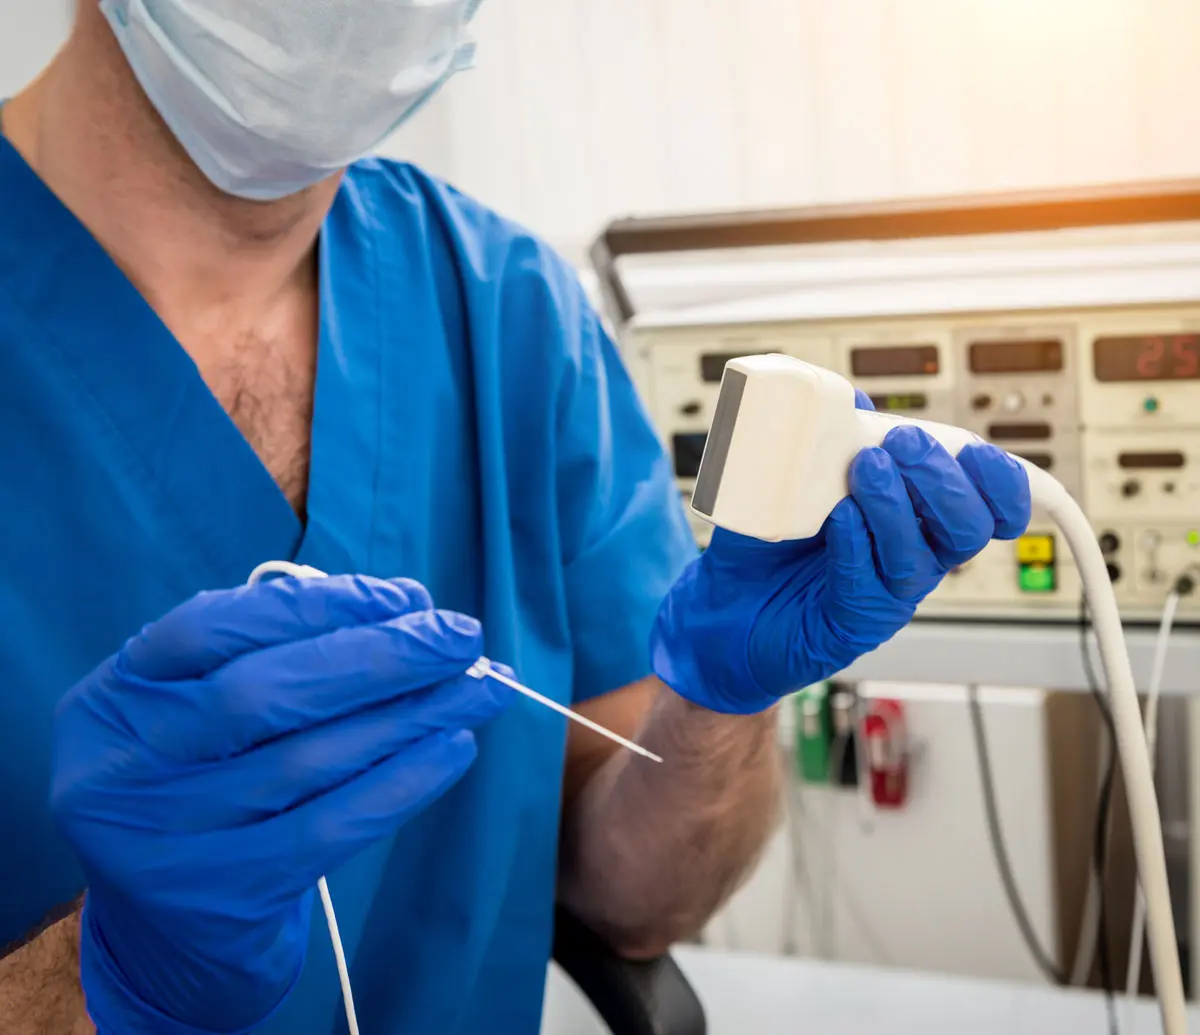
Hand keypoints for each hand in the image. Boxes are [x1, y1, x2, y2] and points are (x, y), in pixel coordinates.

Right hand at [50, 575, 507, 1034]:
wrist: (164, 928)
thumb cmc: (206, 782)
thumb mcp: (204, 710)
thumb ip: (283, 652)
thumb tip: (408, 608)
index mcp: (116, 696)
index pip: (215, 626)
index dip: (318, 604)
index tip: (407, 596)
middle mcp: (126, 766)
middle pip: (264, 692)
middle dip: (381, 656)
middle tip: (463, 636)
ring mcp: (165, 840)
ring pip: (309, 760)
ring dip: (412, 715)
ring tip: (484, 687)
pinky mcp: (222, 898)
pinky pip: (329, 829)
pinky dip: (402, 782)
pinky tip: (455, 748)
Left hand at [650, 397, 1030, 713]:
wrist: (721, 607)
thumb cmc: (767, 547)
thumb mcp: (799, 482)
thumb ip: (829, 443)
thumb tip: (850, 399)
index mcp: (918, 522)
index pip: (989, 507)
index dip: (1000, 482)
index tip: (973, 449)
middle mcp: (912, 559)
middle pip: (968, 527)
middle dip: (943, 480)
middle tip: (902, 445)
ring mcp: (885, 595)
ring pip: (920, 556)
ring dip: (896, 505)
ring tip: (863, 469)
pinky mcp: (852, 623)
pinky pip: (868, 583)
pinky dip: (856, 544)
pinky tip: (839, 519)